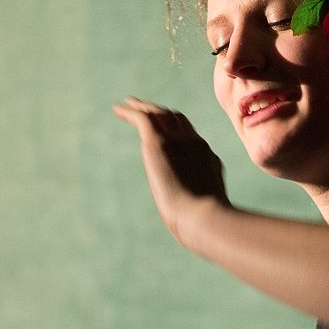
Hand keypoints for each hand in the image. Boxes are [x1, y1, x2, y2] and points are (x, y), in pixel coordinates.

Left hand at [112, 96, 229, 245]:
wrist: (204, 217)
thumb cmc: (208, 224)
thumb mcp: (211, 210)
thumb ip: (207, 207)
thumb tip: (204, 223)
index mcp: (206, 157)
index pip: (191, 135)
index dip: (178, 127)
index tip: (167, 127)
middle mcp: (193, 143)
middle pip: (176, 118)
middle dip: (162, 112)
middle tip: (146, 108)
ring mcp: (176, 141)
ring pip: (159, 113)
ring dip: (144, 107)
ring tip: (129, 104)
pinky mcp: (158, 143)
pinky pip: (142, 118)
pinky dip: (129, 111)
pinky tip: (118, 109)